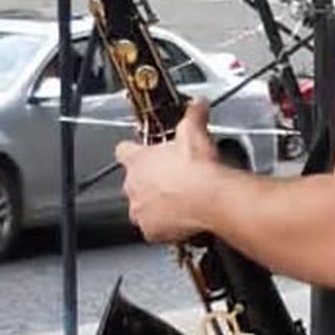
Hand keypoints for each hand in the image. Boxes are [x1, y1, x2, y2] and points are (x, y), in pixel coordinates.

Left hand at [115, 100, 218, 243]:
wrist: (210, 198)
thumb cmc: (198, 169)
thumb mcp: (195, 133)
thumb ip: (193, 116)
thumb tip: (198, 104)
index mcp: (138, 160)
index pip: (124, 151)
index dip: (134, 151)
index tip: (144, 152)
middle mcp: (133, 186)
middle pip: (134, 181)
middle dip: (150, 180)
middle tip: (173, 177)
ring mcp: (140, 210)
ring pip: (143, 206)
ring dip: (156, 203)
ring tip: (179, 199)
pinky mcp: (151, 231)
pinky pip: (154, 228)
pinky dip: (165, 225)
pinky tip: (182, 217)